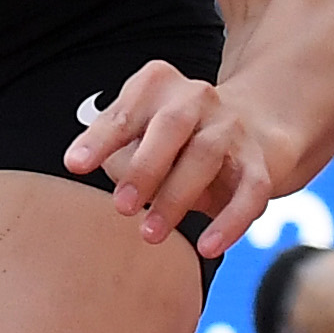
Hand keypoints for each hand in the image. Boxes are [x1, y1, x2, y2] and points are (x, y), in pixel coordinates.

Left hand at [65, 62, 282, 264]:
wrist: (253, 125)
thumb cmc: (173, 139)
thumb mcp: (139, 136)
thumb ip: (116, 153)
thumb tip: (97, 173)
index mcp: (158, 85)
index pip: (126, 112)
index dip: (99, 139)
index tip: (75, 165)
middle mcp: (198, 97)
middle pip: (172, 125)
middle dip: (144, 168)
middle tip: (120, 207)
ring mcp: (231, 127)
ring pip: (206, 156)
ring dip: (176, 197)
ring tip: (150, 234)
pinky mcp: (259, 162)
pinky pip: (250, 191)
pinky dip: (230, 221)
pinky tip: (209, 247)